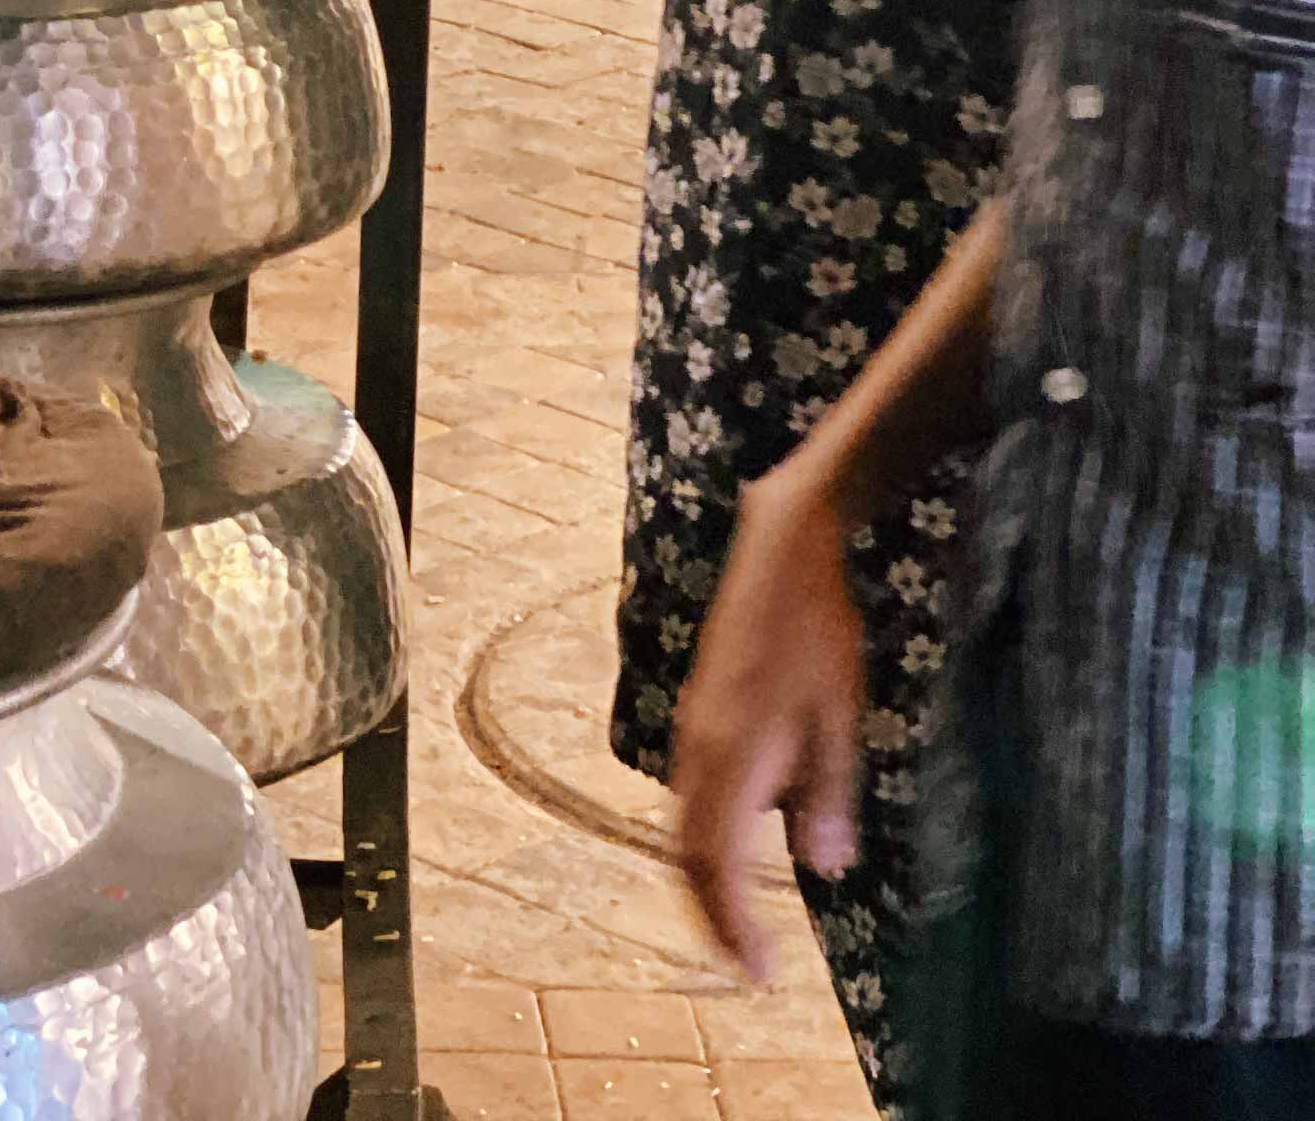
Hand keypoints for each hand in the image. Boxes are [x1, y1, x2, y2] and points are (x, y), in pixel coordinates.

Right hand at [669, 465, 869, 978]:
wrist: (783, 548)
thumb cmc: (821, 633)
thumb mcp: (839, 720)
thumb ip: (827, 797)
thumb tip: (822, 868)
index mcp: (733, 758)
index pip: (717, 865)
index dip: (733, 925)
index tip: (760, 973)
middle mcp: (700, 748)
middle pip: (687, 852)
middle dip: (712, 915)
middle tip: (748, 962)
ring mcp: (695, 724)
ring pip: (683, 822)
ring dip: (707, 876)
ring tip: (741, 916)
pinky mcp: (701, 706)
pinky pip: (689, 790)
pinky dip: (705, 835)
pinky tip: (739, 839)